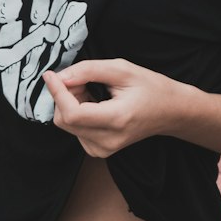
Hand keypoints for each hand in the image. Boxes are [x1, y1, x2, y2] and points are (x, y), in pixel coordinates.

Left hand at [41, 58, 192, 158]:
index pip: (73, 113)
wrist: (170, 112)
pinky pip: (74, 130)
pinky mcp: (99, 151)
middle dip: (64, 95)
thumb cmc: (150, 87)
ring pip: (67, 125)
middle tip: (81, 78)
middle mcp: (108, 141)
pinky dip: (76, 113)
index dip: (57, 93)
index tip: (50, 74)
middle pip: (65, 120)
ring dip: (70, 103)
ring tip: (92, 90)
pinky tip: (93, 103)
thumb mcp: (122, 69)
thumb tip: (61, 76)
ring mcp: (103, 150)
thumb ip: (89, 71)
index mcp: (117, 120)